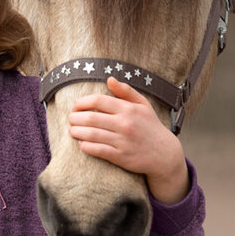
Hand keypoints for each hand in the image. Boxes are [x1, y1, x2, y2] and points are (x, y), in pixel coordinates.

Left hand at [67, 74, 188, 203]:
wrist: (164, 154)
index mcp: (128, 109)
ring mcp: (122, 141)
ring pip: (91, 134)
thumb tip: (109, 79)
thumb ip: (126, 91)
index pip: (98, 101)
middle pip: (91, 118)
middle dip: (75, 118)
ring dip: (76, 132)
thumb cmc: (151, 126)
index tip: (76, 106)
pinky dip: (86, 146)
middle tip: (71, 119)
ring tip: (72, 130)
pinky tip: (82, 143)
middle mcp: (124, 124)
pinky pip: (97, 150)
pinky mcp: (120, 156)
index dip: (82, 102)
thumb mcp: (143, 105)